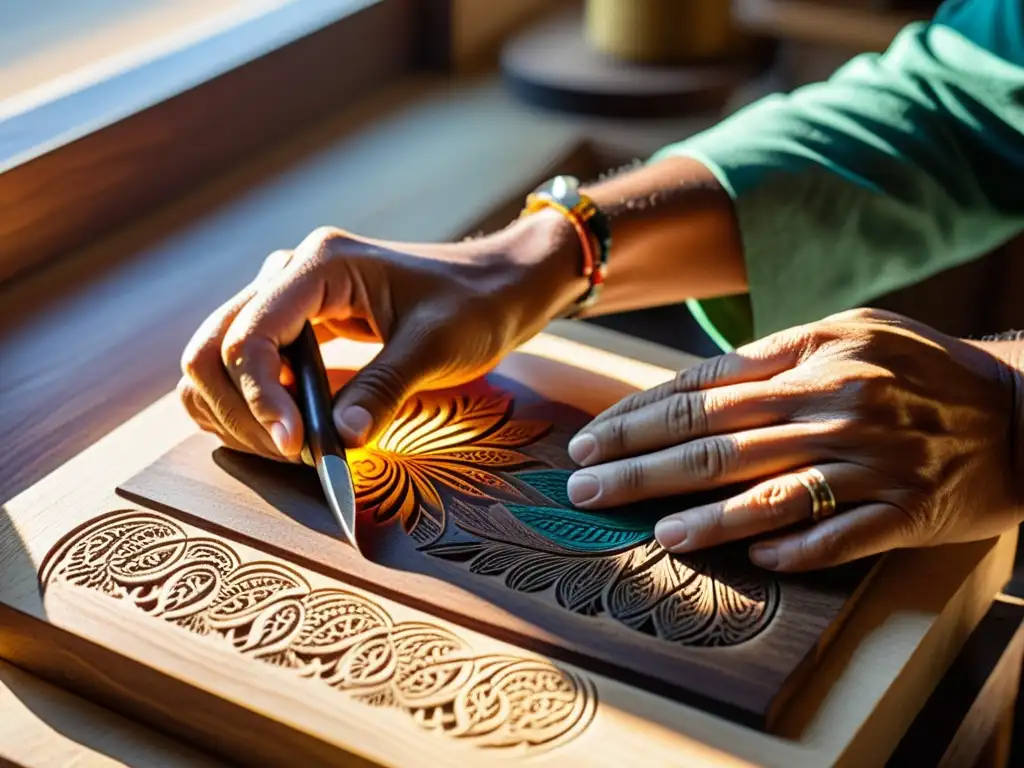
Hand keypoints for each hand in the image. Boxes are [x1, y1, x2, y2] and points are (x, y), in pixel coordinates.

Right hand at [178, 211, 583, 459]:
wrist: (499, 287)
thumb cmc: (475, 305)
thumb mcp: (434, 347)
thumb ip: (382, 390)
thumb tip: (336, 444)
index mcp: (319, 265)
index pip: (252, 336)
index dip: (262, 398)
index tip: (296, 446)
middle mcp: (290, 275)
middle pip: (215, 348)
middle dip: (242, 410)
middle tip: (294, 453)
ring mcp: (288, 299)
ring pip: (219, 360)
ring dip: (239, 412)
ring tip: (295, 447)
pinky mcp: (297, 326)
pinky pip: (248, 367)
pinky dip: (252, 406)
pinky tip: (293, 431)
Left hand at [565, 308, 1023, 570]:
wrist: (1022, 409)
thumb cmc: (921, 366)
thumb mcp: (851, 330)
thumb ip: (775, 355)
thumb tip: (694, 389)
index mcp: (813, 355)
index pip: (701, 389)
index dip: (636, 417)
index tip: (590, 440)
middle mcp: (833, 404)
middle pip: (713, 441)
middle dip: (636, 465)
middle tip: (582, 489)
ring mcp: (868, 461)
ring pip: (765, 492)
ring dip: (700, 516)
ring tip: (649, 530)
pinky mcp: (902, 510)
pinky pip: (835, 535)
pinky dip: (789, 547)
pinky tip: (748, 559)